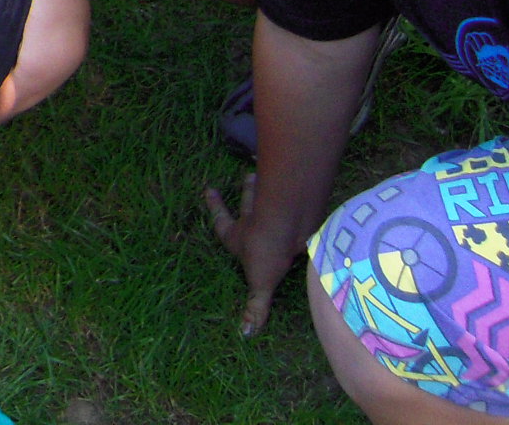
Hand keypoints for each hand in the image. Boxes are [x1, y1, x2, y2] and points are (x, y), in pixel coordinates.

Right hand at [206, 171, 303, 336]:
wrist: (286, 229)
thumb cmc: (265, 253)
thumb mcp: (260, 284)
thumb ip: (256, 309)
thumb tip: (246, 335)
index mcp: (238, 237)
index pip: (222, 221)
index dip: (215, 207)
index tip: (208, 188)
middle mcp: (253, 222)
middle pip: (248, 203)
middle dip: (247, 192)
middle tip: (248, 176)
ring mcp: (272, 212)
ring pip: (265, 195)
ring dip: (263, 187)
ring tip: (262, 173)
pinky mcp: (292, 210)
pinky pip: (290, 200)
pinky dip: (292, 196)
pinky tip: (300, 189)